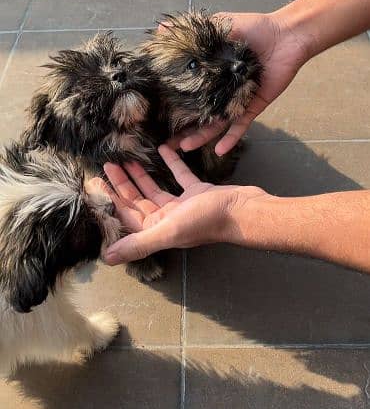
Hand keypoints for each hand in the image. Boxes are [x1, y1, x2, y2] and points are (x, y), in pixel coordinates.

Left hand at [102, 144, 266, 264]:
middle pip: (138, 201)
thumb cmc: (206, 220)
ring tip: (127, 159)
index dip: (110, 199)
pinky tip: (162, 150)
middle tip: (107, 165)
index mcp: (157, 230)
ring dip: (141, 175)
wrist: (243, 210)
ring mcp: (183, 207)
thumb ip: (137, 243)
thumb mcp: (167, 230)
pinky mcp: (198, 193)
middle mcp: (167, 221)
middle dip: (122, 184)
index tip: (95, 182)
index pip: (126, 214)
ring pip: (155, 189)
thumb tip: (105, 258)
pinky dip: (171, 164)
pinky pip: (179, 177)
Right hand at [170, 11, 309, 155]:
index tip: (154, 114)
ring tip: (183, 148)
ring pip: (216, 124)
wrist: (287, 35)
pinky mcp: (252, 106)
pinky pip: (240, 125)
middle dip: (181, 128)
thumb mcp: (220, 26)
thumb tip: (161, 29)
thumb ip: (194, 33)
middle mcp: (221, 91)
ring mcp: (236, 100)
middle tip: (164, 142)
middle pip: (198, 113)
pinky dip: (231, 138)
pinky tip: (219, 151)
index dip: (172, 103)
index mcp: (212, 75)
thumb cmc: (255, 28)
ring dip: (201, 137)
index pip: (188, 92)